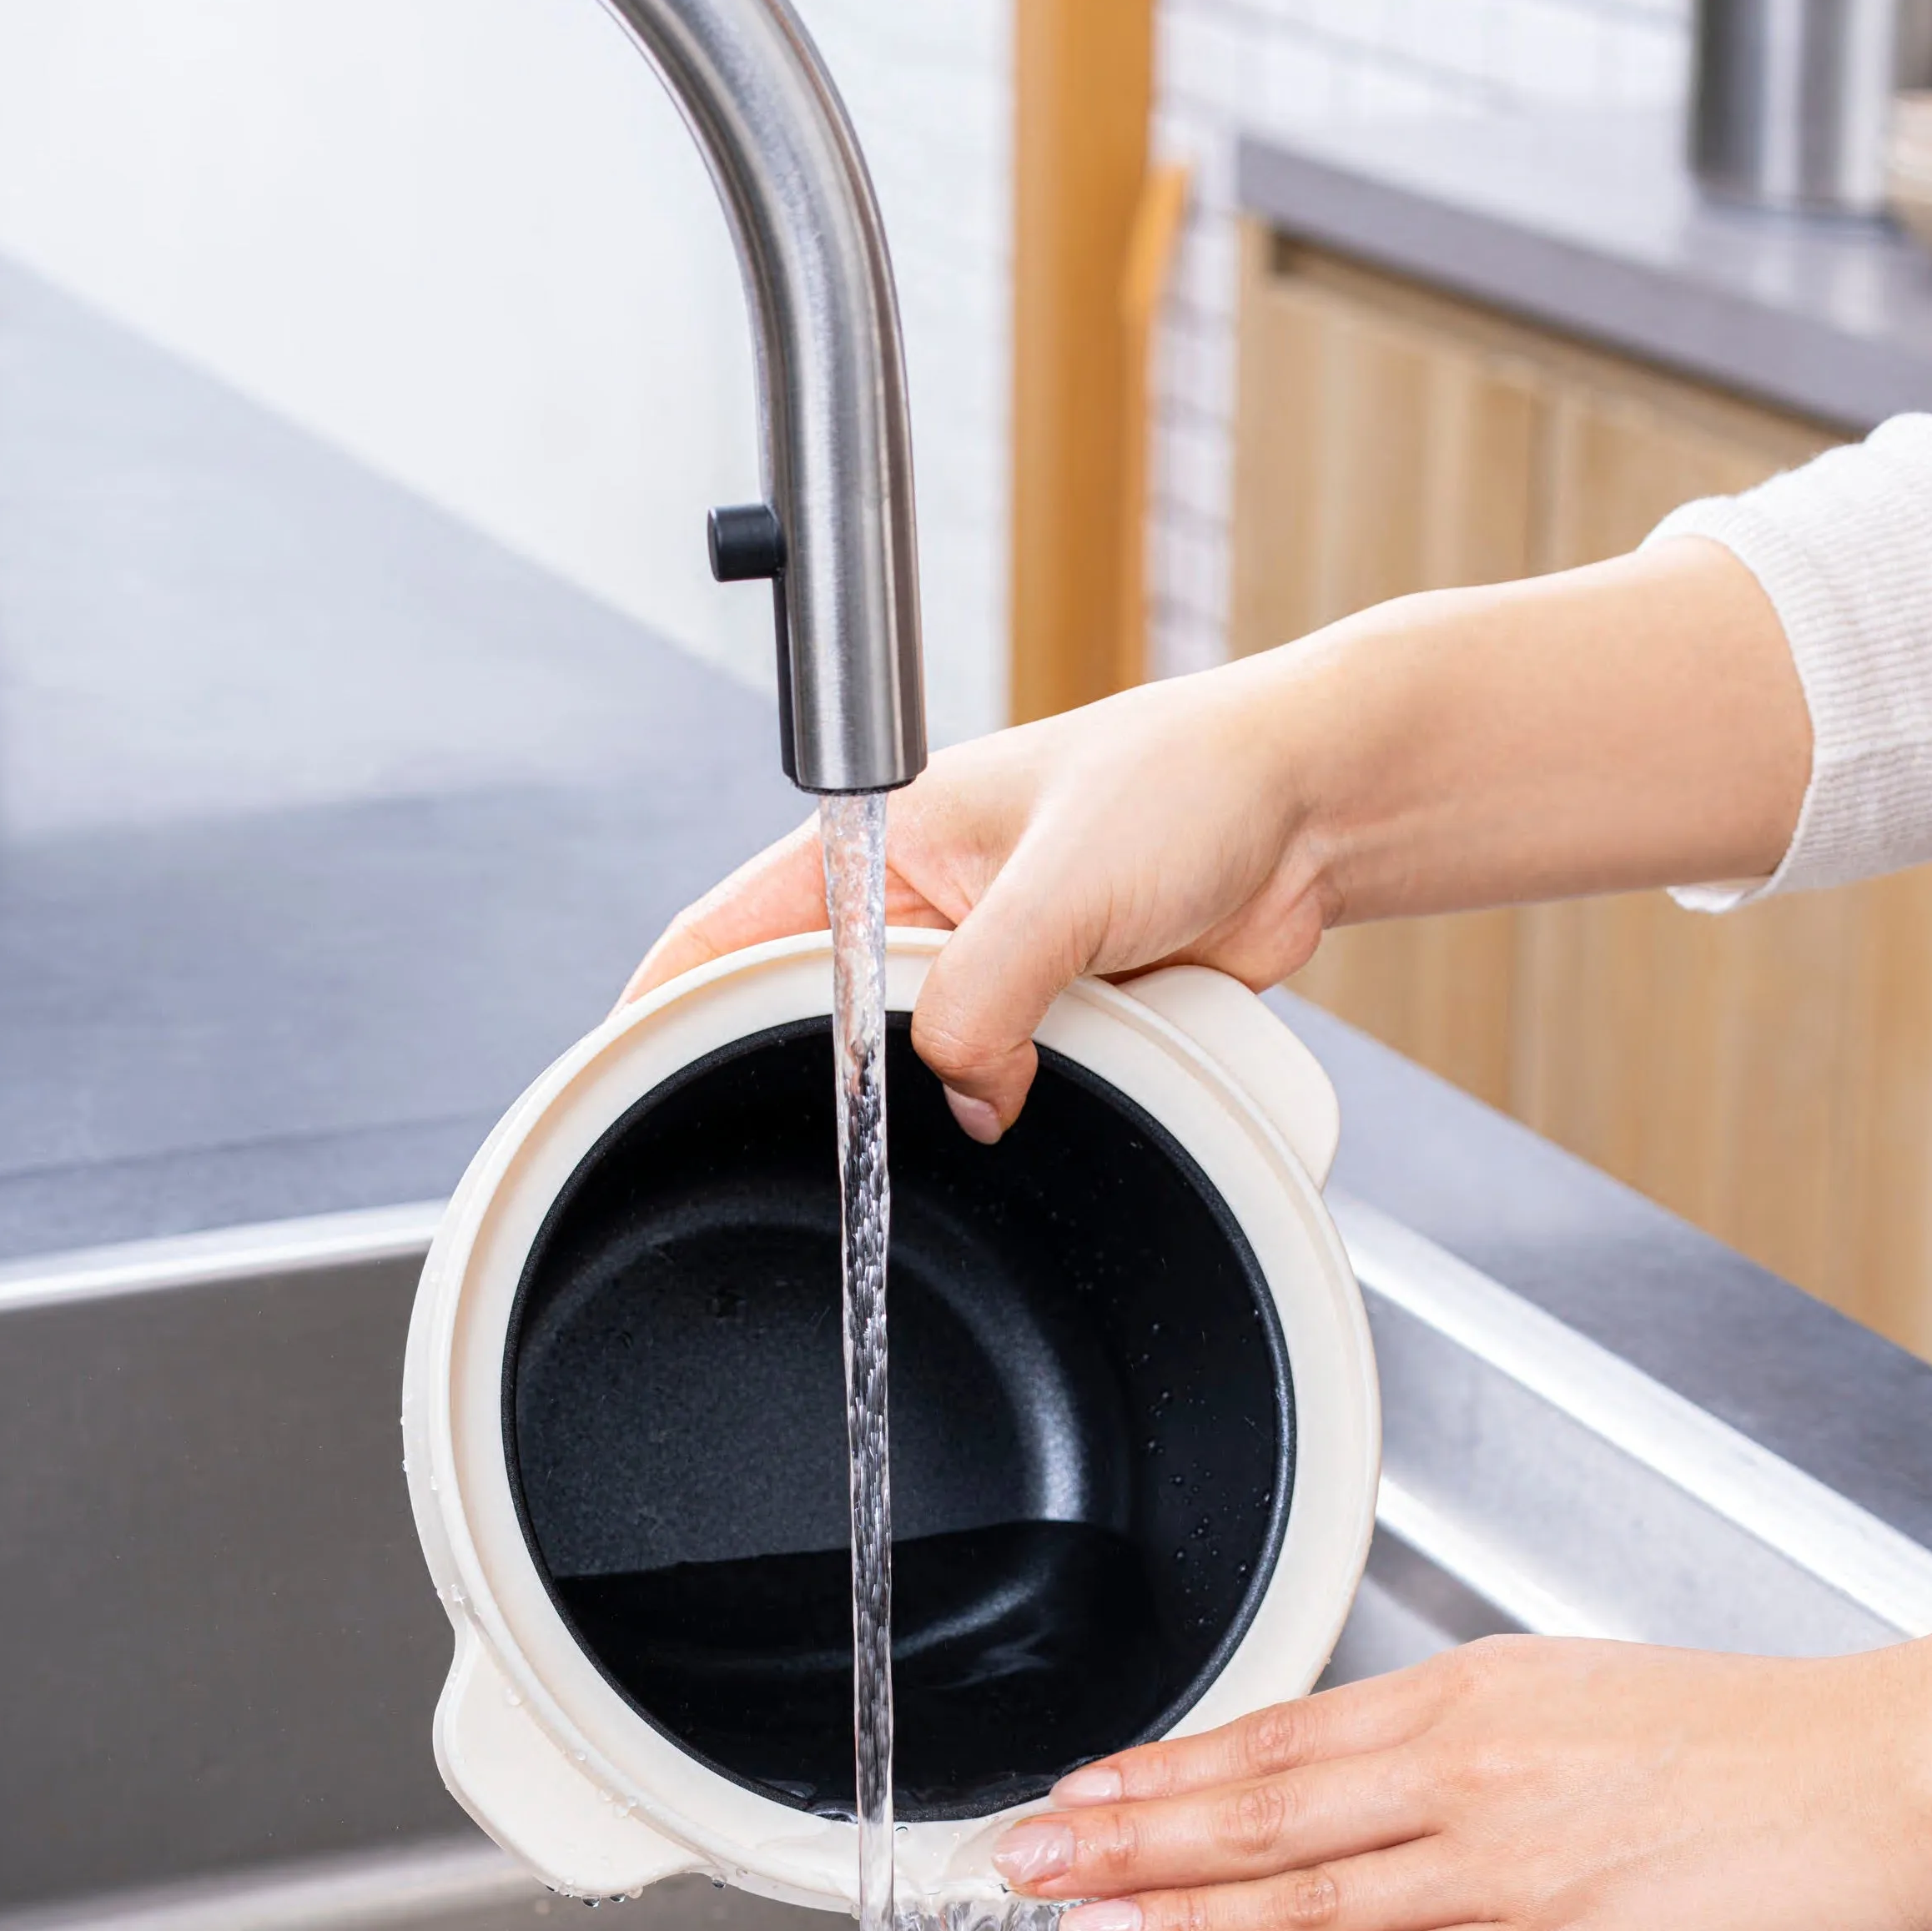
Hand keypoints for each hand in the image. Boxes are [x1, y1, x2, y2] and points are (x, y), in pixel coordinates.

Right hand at [621, 664, 1333, 1140]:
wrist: (1307, 812)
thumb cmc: (1187, 784)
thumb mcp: (1061, 885)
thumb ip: (988, 990)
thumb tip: (965, 1091)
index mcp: (879, 843)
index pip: (729, 934)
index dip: (666, 1008)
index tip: (623, 1083)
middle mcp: (918, 909)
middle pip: (819, 1022)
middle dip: (829, 1081)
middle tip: (818, 1146)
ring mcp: (986, 970)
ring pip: (919, 1070)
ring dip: (949, 1097)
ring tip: (979, 1101)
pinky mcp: (1053, 1019)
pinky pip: (1006, 1086)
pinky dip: (1020, 1105)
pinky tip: (1037, 1110)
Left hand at [992, 1527, 1931, 1930]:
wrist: (1884, 1777)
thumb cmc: (1754, 1742)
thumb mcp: (1581, 1702)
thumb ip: (1466, 1755)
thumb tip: (1364, 1794)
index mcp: (1476, 1702)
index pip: (1279, 1740)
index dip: (1164, 1775)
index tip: (1080, 1796)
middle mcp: (1470, 1775)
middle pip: (1260, 1815)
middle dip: (1129, 1846)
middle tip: (1028, 1870)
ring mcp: (1508, 1868)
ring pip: (1306, 1898)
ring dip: (1185, 1920)